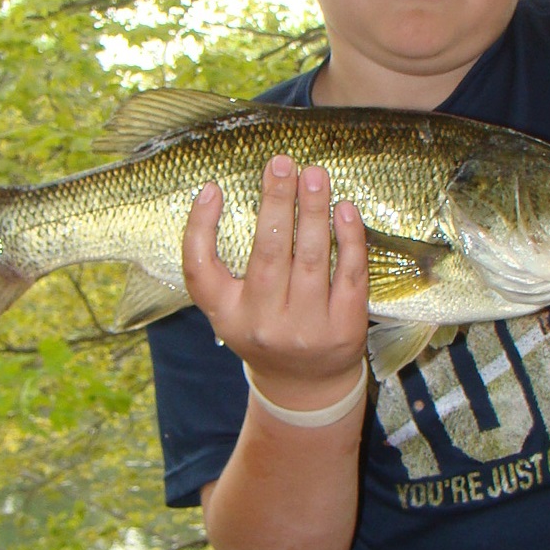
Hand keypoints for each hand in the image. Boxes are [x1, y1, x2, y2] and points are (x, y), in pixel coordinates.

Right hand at [182, 154, 368, 409]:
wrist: (305, 386)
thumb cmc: (263, 329)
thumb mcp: (228, 306)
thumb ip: (217, 262)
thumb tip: (210, 194)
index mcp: (227, 315)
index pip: (199, 272)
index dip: (200, 228)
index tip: (212, 188)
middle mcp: (263, 324)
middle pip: (267, 254)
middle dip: (276, 203)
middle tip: (282, 162)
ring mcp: (306, 329)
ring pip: (310, 259)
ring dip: (314, 211)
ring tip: (315, 174)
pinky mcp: (344, 328)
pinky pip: (349, 274)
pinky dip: (349, 239)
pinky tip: (345, 210)